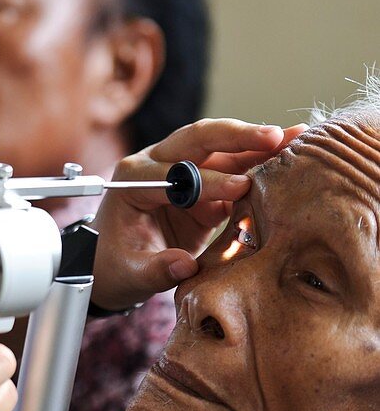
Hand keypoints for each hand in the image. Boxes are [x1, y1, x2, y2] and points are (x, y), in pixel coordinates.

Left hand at [90, 119, 307, 310]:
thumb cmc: (115, 266)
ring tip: (296, 137)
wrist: (113, 264)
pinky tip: (291, 156)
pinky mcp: (203, 185)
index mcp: (132, 181)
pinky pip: (235, 169)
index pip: (172, 174)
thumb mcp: (130, 274)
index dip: (207, 181)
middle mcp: (155, 165)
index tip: (240, 188)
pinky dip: (261, 163)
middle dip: (236, 137)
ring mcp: (182, 170)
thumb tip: (183, 267)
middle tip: (273, 137)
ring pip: (221, 149)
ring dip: (258, 144)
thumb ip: (155, 269)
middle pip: (198, 140)